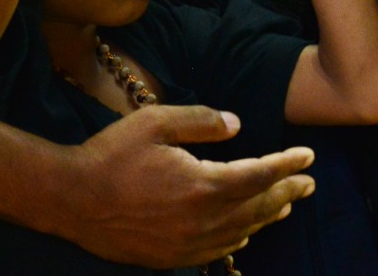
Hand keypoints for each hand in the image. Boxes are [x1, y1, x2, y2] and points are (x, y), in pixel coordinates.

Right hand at [52, 105, 314, 267]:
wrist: (68, 199)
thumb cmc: (111, 154)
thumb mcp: (156, 121)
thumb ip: (202, 121)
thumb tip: (237, 125)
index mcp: (202, 184)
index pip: (259, 174)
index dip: (287, 164)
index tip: (308, 155)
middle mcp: (200, 220)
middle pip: (257, 207)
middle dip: (287, 191)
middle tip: (310, 182)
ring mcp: (185, 243)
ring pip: (240, 232)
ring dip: (267, 216)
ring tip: (287, 203)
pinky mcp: (168, 257)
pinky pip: (215, 250)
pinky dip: (237, 238)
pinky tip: (246, 232)